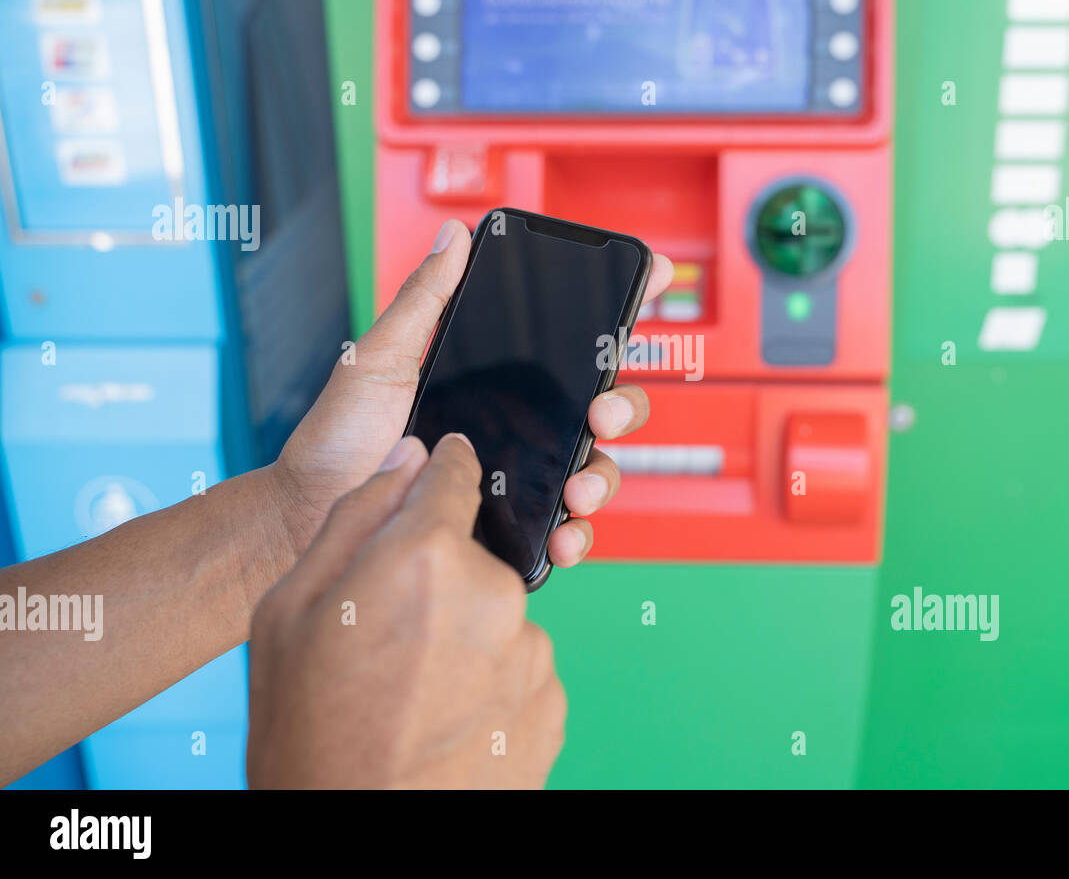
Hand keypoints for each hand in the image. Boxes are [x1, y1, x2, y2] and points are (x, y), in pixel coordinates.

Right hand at [247, 433, 561, 788]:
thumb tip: (406, 458)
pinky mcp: (551, 704)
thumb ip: (355, 516)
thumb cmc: (310, 737)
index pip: (456, 472)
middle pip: (470, 556)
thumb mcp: (288, 611)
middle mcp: (495, 596)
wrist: (359, 838)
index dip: (442, 469)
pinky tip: (442, 717)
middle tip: (386, 639)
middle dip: (434, 581)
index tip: (440, 469)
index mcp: (426, 558)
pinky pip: (517, 667)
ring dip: (461, 637)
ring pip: (494, 616)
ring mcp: (531, 655)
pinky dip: (487, 682)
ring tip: (410, 692)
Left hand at [268, 219, 672, 574]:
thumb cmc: (339, 437)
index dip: (618, 307)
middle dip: (624, 404)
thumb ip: (426, 300)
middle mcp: (520, 426)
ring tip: (577, 488)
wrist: (310, 517)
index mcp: (498, 378)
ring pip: (596, 469)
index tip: (650, 276)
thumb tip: (457, 235)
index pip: (570, 341)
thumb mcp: (380, 357)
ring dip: (604, 475)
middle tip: (602, 409)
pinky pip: (565, 530)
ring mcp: (520, 477)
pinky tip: (563, 537)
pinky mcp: (511, 527)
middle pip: (603, 406)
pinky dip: (576, 536)